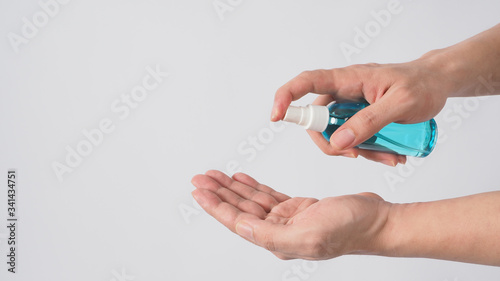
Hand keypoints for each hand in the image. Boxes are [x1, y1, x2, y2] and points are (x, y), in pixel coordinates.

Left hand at [191, 170, 390, 259]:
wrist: (376, 220)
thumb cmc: (350, 228)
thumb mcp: (309, 233)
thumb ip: (271, 234)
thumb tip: (240, 227)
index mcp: (278, 241)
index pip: (238, 223)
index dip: (216, 207)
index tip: (200, 192)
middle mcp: (279, 231)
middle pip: (241, 210)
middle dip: (219, 194)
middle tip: (201, 178)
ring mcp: (289, 219)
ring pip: (252, 201)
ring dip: (233, 188)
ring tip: (215, 175)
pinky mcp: (298, 208)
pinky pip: (268, 196)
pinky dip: (253, 187)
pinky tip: (241, 179)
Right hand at [271, 55, 455, 165]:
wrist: (437, 83)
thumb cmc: (422, 85)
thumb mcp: (401, 104)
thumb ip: (370, 121)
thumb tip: (339, 141)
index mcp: (348, 79)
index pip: (306, 82)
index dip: (286, 97)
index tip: (276, 116)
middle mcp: (343, 91)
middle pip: (317, 119)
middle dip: (332, 143)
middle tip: (357, 155)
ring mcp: (350, 105)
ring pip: (336, 133)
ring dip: (356, 150)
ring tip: (388, 157)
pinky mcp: (359, 116)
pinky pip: (352, 137)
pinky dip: (367, 150)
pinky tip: (390, 155)